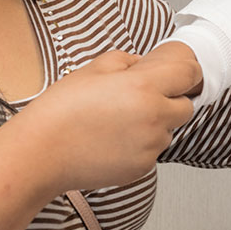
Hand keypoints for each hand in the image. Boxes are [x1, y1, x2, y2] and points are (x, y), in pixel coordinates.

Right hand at [7, 49, 195, 196]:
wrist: (40, 152)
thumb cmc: (61, 110)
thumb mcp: (93, 69)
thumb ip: (127, 61)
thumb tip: (144, 65)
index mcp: (144, 87)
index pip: (190, 76)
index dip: (187, 73)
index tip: (180, 74)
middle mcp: (154, 117)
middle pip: (186, 107)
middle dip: (171, 101)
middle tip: (143, 99)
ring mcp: (150, 146)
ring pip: (169, 131)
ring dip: (155, 125)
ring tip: (118, 123)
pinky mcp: (142, 168)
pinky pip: (153, 152)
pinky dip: (141, 146)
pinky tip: (113, 141)